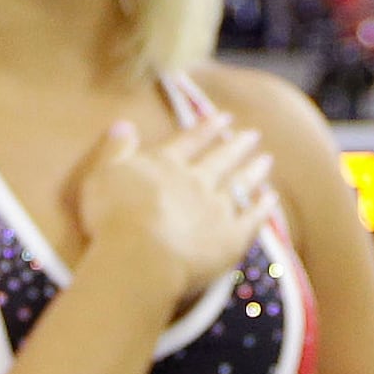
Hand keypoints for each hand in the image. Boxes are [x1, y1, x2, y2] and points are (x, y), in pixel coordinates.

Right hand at [69, 113, 275, 309]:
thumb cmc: (112, 217)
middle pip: (220, 159)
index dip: (207, 128)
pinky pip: (252, 220)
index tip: (224, 117)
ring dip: (254, 171)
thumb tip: (124, 124)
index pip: (190, 140)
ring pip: (240, 185)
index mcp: (166, 165)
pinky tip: (270, 200)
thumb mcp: (103, 174)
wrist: (141, 256)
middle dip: (236, 145)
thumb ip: (116, 149)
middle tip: (252, 135)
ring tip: (265, 160)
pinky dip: (262, 209)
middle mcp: (196, 182)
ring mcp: (217, 209)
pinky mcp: (231, 239)